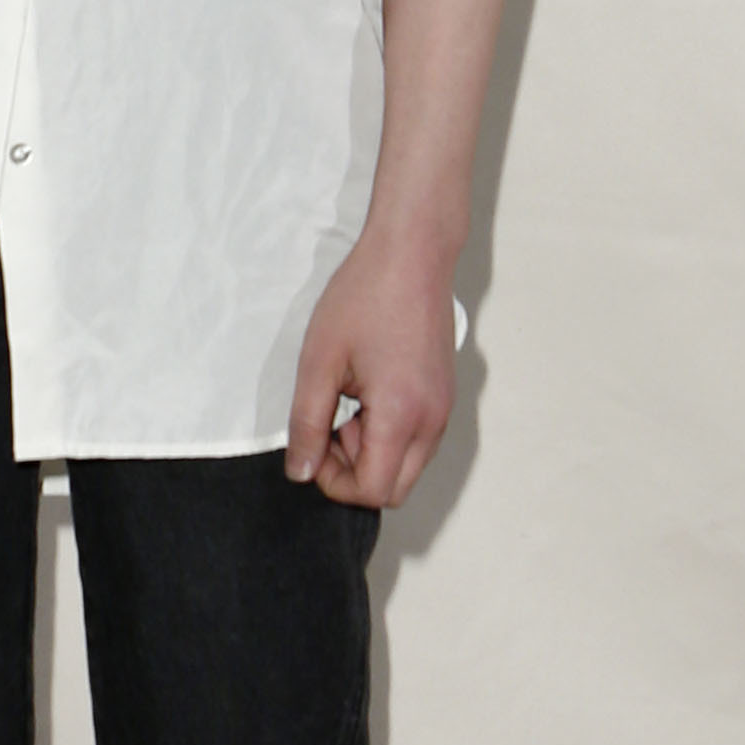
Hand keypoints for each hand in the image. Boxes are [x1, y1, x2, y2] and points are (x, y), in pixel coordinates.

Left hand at [285, 229, 454, 509]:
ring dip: (370, 452)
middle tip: (328, 427)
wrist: (412, 253)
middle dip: (353, 472)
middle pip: (393, 490)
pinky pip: (417, 440)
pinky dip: (388, 434)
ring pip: (405, 466)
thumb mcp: (319, 362)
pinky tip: (368, 393)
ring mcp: (443, 409)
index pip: (372, 492)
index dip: (334, 481)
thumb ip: (306, 424)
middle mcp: (432, 421)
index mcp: (401, 415)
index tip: (313, 443)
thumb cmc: (366, 296)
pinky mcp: (444, 396)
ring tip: (347, 401)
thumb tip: (300, 472)